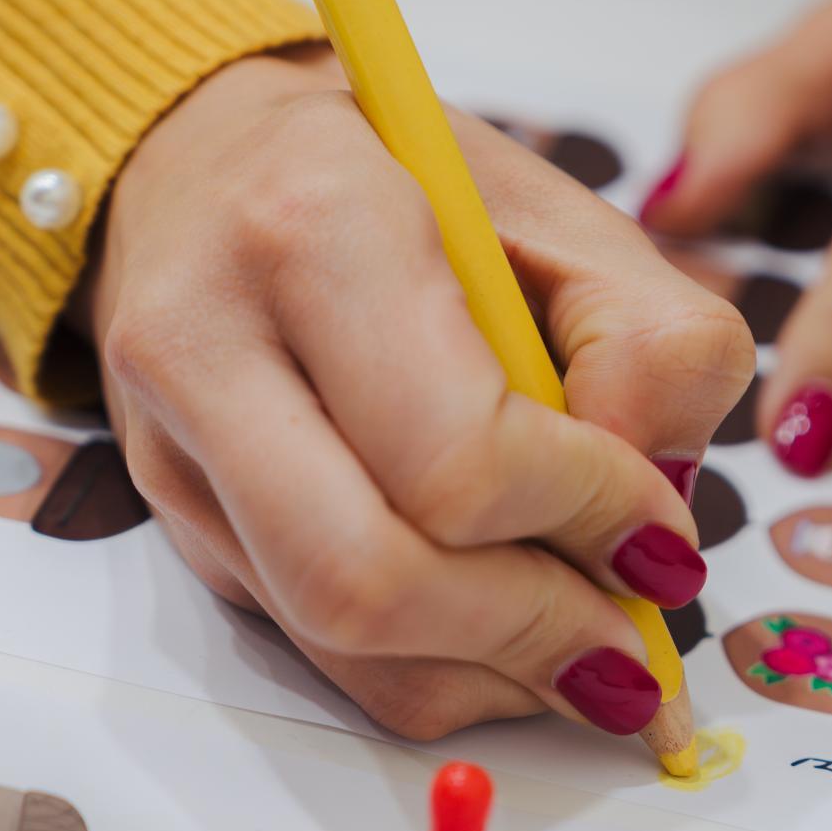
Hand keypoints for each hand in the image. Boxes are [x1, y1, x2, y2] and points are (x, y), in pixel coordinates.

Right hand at [90, 47, 752, 740]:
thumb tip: (651, 523)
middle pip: (369, 578)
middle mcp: (208, 343)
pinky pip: (319, 654)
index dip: (586, 518)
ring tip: (590, 651)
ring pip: (339, 640)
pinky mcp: (178, 521)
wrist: (210, 155)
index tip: (659, 536)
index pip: (457, 452)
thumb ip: (653, 350)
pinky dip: (442, 673)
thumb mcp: (568, 218)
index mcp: (317, 226)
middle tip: (634, 644)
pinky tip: (512, 634)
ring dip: (495, 674)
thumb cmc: (407, 184)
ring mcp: (172, 447)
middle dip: (534, 631)